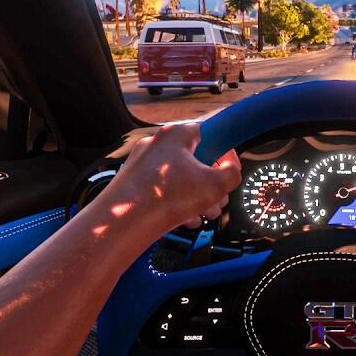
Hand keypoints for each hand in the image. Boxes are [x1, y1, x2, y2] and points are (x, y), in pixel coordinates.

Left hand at [100, 123, 241, 231]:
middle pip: (195, 159)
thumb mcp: (215, 185)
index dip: (225, 152)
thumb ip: (231, 174)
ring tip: (203, 215)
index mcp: (176, 134)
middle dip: (212, 183)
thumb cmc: (166, 198)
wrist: (124, 223)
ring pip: (179, 178)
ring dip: (197, 197)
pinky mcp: (133, 184)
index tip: (230, 169)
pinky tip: (183, 220)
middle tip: (218, 199)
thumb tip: (230, 171)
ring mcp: (142, 164)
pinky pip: (162, 190)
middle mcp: (156, 144)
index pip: (210, 132)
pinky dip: (176, 204)